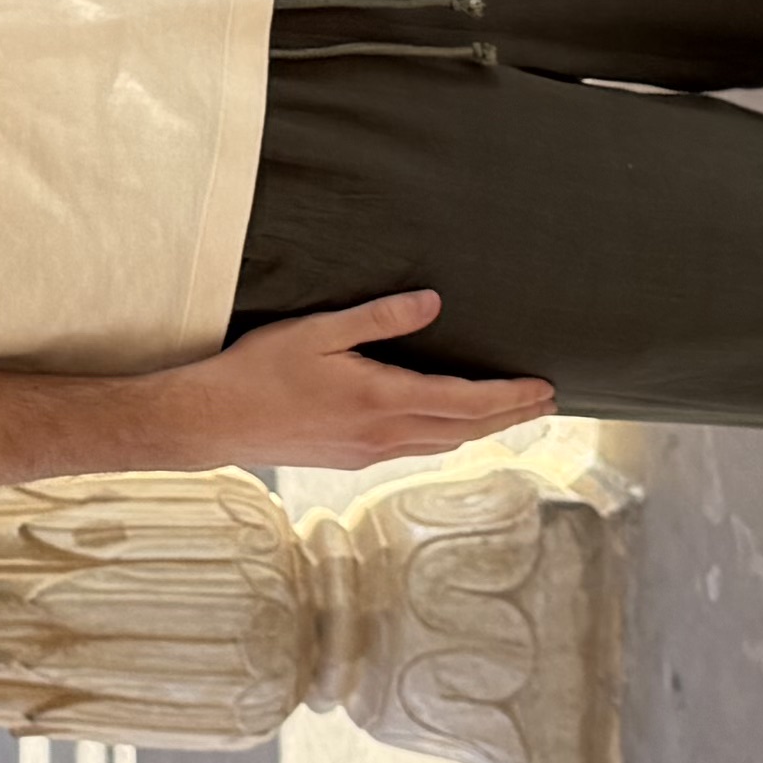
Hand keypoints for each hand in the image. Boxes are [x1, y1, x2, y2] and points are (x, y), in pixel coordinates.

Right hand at [183, 293, 555, 470]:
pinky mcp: (353, 458)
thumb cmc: (259, 371)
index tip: (544, 388)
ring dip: (482, 429)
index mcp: (381, 399)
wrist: (214, 422)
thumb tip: (432, 304)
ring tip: (510, 414)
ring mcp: (369, 452)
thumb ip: (379, 318)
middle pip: (465, 430)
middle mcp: (384, 434)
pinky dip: (448, 437)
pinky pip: (417, 449)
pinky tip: (450, 428)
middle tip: (547, 403)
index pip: (465, 402)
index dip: (511, 396)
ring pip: (444, 444)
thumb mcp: (318, 332)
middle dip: (510, 416)